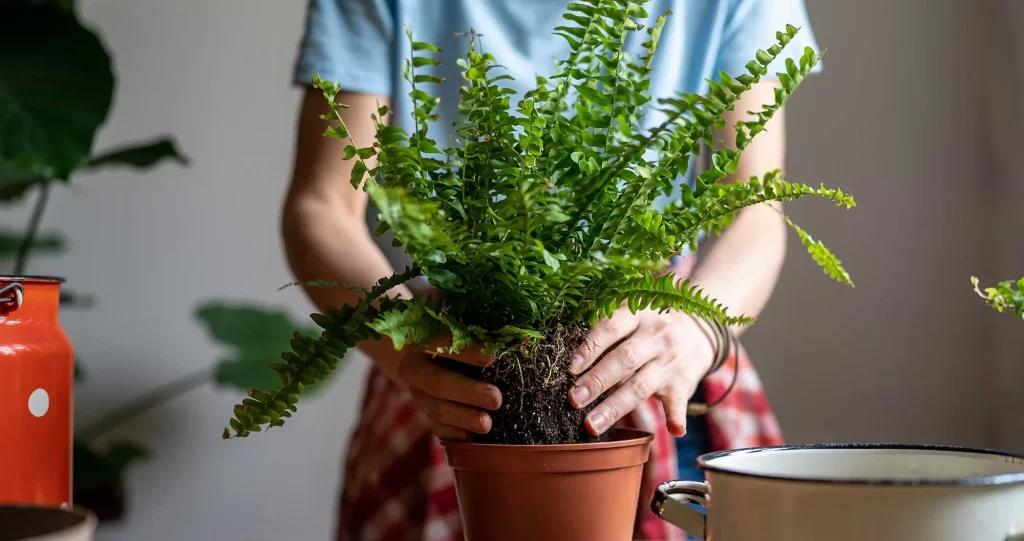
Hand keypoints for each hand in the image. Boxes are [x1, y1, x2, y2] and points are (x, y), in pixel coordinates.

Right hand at [398, 339, 502, 440]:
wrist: (424, 358)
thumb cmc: (454, 343)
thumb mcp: (460, 335)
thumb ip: (480, 339)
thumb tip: (515, 342)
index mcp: (424, 342)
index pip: (444, 345)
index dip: (469, 353)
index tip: (494, 359)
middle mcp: (416, 369)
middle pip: (438, 383)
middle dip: (468, 393)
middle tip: (495, 399)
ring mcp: (418, 395)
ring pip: (437, 410)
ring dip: (463, 418)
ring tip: (486, 424)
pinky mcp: (426, 414)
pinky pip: (437, 428)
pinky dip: (454, 434)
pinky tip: (470, 437)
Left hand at [568, 308, 714, 437]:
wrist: (700, 331)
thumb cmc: (651, 325)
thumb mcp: (632, 315)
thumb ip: (606, 331)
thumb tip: (570, 359)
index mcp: (637, 316)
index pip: (611, 328)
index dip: (591, 347)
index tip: (571, 368)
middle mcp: (655, 337)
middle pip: (624, 360)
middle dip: (597, 381)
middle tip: (574, 399)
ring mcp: (670, 362)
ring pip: (640, 386)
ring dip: (615, 407)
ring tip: (592, 425)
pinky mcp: (683, 384)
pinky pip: (680, 402)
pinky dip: (677, 416)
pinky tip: (674, 430)